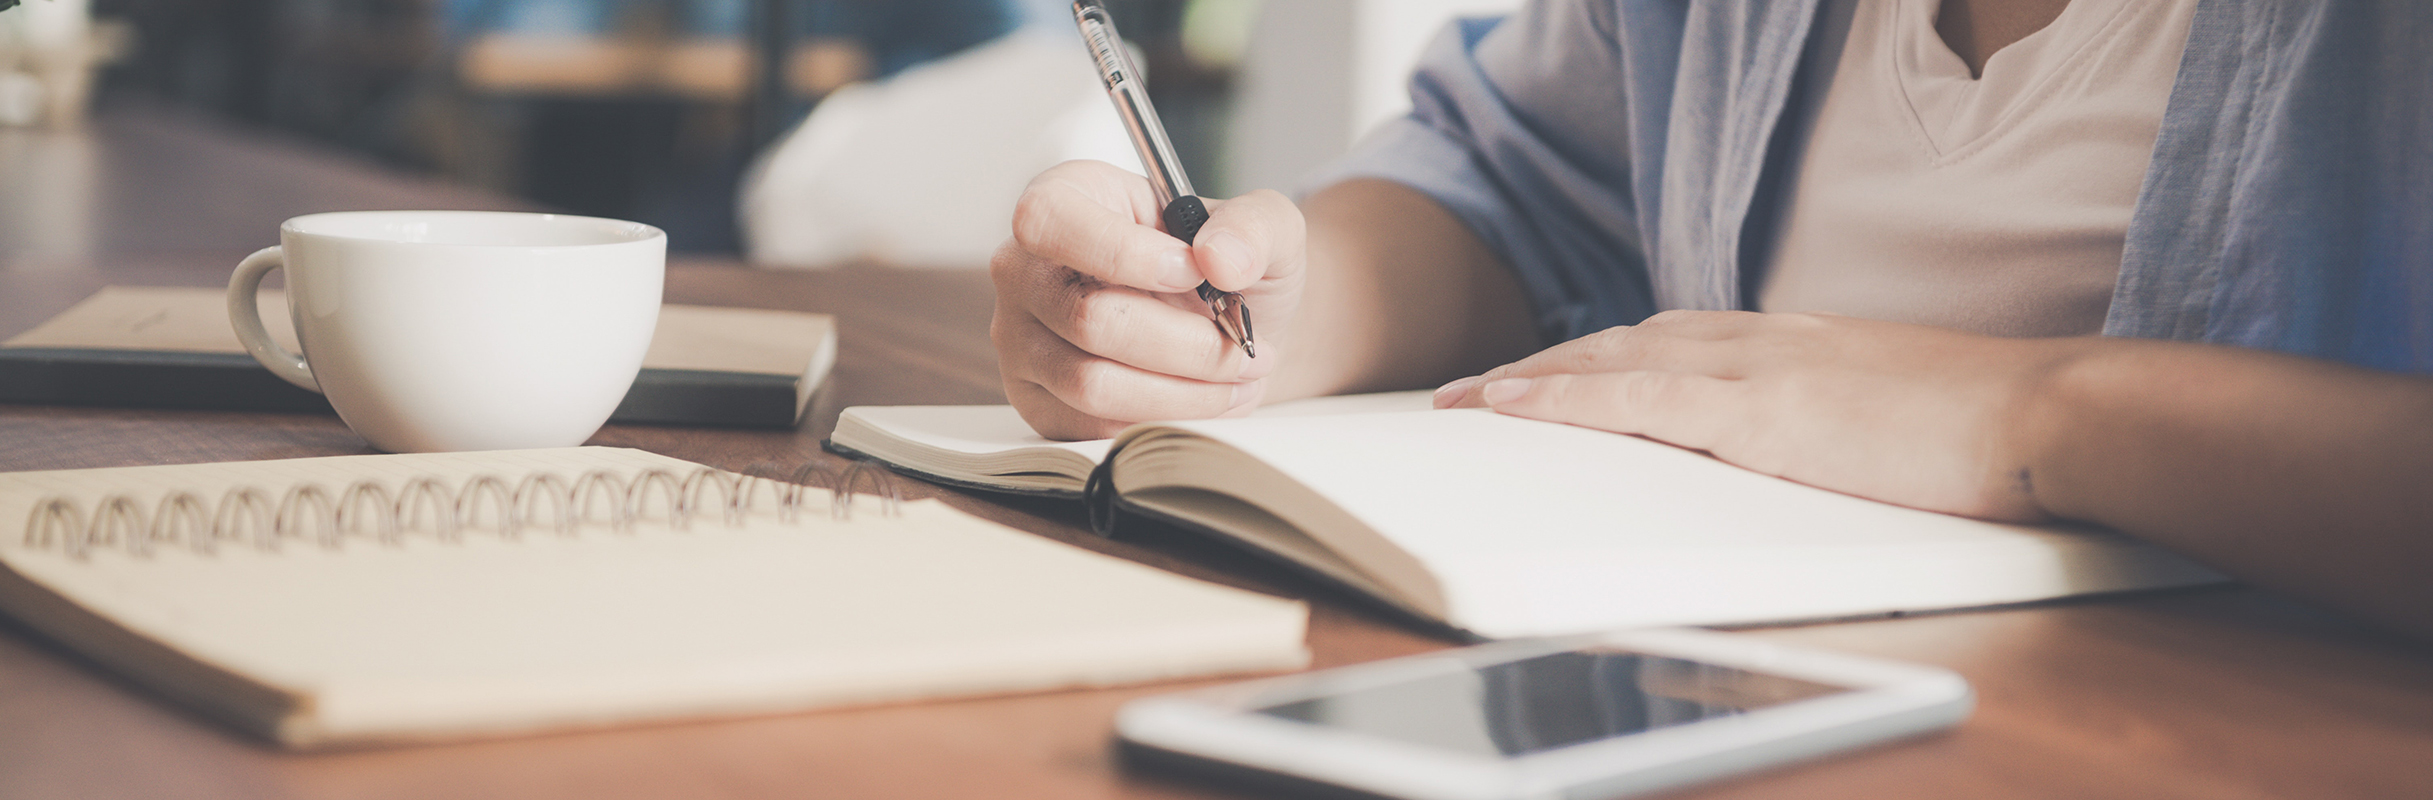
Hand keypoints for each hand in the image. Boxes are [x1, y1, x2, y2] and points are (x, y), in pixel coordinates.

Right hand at [992, 160, 1306, 439]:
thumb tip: (1220, 258)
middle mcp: (1026, 269)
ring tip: (1235, 376)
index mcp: (1065, 198)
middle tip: (1243, 346)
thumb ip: (1254, 226)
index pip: (1050, 223)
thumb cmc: (1228, 268)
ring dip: (1181, 391)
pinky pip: (1093, 426)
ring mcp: (1022, 339)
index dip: (1123, 254)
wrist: (1229, 326)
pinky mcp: (1038, 401)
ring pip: (1092, 383)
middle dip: (1185, 343)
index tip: (1194, 273)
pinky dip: (1163, 420)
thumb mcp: (1263, 225)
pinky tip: (1205, 399)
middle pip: (1086, 318)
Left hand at [1434, 311, 2091, 520]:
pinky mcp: (1758, 412)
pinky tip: (1511, 405)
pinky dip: (1563, 397)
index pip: (1672, 340)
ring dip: (1531, 381)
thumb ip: (1832, 422)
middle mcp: (1762, 340)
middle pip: (1625, 341)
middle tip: (1477, 391)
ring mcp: (1756, 370)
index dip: (1602, 358)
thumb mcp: (1886, 416)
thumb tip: (1806, 452)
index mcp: (1794, 344)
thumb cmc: (1985, 428)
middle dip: (1546, 367)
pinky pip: (1633, 398)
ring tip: (1467, 401)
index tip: (1552, 374)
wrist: (2044, 414)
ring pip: (1611, 361)